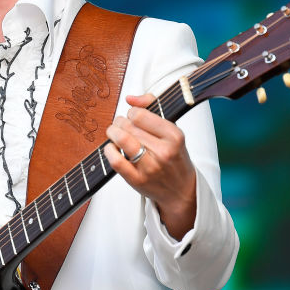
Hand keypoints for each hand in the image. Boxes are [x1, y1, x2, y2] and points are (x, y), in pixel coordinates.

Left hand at [104, 93, 197, 239]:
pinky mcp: (137, 180)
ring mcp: (150, 167)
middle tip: (120, 125)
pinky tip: (112, 148)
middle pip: (128, 126)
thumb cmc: (174, 157)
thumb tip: (130, 98)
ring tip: (114, 133)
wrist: (180, 190)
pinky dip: (109, 151)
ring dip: (112, 133)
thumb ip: (152, 107)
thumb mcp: (171, 130)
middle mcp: (164, 152)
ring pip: (122, 140)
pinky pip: (115, 161)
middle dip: (120, 122)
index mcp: (174, 136)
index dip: (132, 113)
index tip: (133, 116)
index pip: (141, 115)